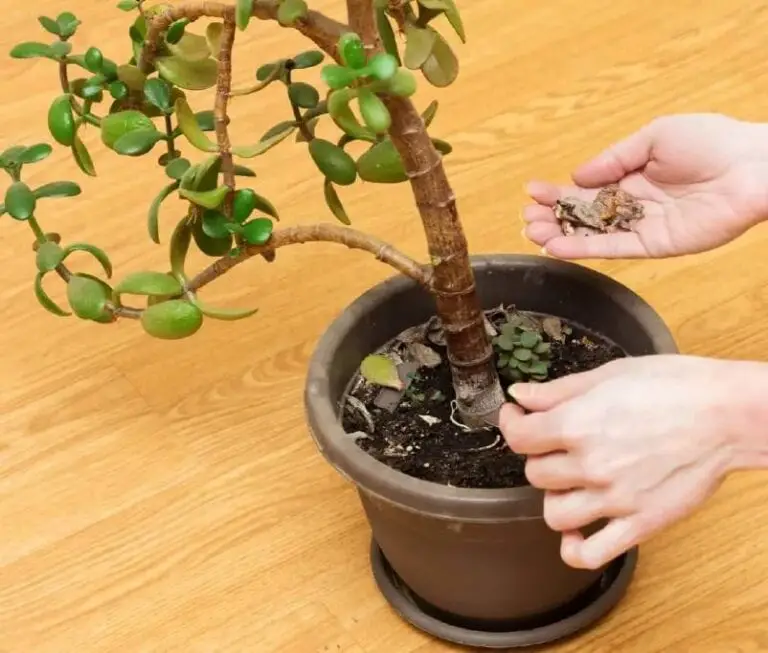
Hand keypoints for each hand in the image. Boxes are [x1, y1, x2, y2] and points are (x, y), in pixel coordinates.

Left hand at [498, 354, 767, 569]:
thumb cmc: (675, 386)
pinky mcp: (640, 523)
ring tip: (572, 482)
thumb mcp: (609, 374)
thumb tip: (521, 396)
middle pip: (534, 473)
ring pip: (554, 513)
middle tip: (556, 445)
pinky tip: (578, 530)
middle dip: (540, 457)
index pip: (518, 437)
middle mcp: (590, 465)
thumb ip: (558, 391)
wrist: (728, 414)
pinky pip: (590, 553)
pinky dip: (574, 547)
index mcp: (576, 424)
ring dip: (556, 497)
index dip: (511, 424)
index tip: (518, 418)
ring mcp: (614, 499)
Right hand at [523, 114, 767, 258]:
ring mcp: (643, 226)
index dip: (559, 191)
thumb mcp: (654, 136)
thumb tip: (578, 175)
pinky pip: (614, 248)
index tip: (532, 191)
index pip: (587, 187)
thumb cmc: (711, 141)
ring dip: (561, 235)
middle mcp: (634, 203)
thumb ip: (613, 158)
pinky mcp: (654, 245)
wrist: (753, 168)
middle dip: (553, 215)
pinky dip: (585, 248)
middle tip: (526, 217)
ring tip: (532, 233)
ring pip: (593, 234)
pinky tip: (558, 246)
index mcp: (633, 174)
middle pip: (585, 214)